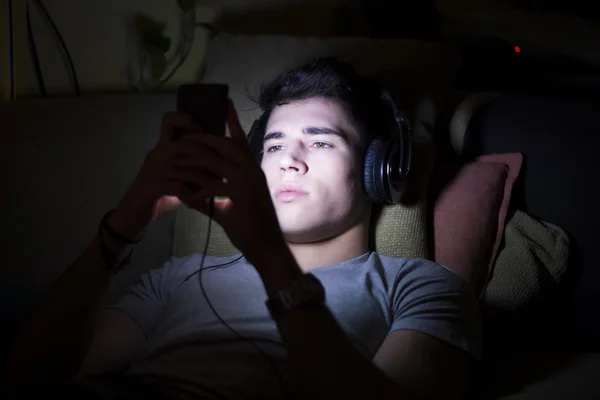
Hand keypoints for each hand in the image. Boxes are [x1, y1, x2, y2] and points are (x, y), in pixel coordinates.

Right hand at [110, 110, 226, 237]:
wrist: (133, 213)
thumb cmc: (158, 194)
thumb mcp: (175, 175)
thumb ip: (191, 166)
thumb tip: (218, 163)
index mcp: (163, 148)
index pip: (170, 120)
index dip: (188, 120)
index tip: (205, 133)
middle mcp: (158, 154)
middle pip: (185, 143)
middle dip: (207, 155)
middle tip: (220, 168)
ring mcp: (154, 169)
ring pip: (185, 166)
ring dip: (204, 178)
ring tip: (217, 187)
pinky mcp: (151, 186)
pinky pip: (177, 187)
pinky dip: (191, 195)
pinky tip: (199, 203)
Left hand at [168, 100, 287, 267]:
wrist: (265, 247)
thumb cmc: (249, 227)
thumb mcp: (227, 208)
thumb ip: (210, 198)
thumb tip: (189, 193)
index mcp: (250, 169)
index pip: (239, 139)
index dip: (231, 120)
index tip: (223, 103)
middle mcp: (251, 170)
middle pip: (223, 144)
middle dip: (200, 139)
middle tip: (181, 138)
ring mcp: (249, 181)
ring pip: (216, 162)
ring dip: (193, 162)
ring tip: (174, 163)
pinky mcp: (243, 195)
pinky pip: (215, 186)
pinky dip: (198, 191)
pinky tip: (187, 197)